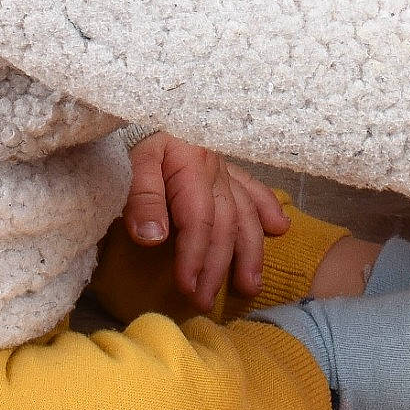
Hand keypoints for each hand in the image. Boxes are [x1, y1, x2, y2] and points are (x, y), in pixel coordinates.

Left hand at [124, 133, 290, 309]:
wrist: (140, 108)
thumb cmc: (131, 140)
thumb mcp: (129, 164)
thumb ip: (142, 198)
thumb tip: (154, 238)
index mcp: (191, 167)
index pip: (199, 221)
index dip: (195, 257)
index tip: (188, 288)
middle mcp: (214, 169)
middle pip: (225, 224)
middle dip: (218, 267)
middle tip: (206, 301)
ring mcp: (224, 168)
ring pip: (245, 213)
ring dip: (250, 251)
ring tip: (251, 285)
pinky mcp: (226, 167)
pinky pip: (252, 188)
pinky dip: (267, 208)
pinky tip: (280, 228)